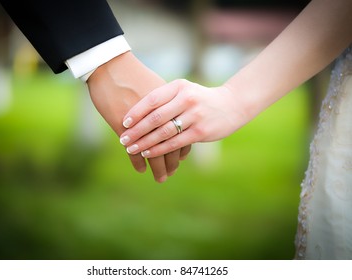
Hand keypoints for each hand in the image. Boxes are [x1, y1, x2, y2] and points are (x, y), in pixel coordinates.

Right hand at [87, 52, 190, 181]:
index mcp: (169, 105)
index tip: (181, 157)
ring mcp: (142, 123)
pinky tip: (141, 170)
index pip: (179, 131)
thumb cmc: (131, 74)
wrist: (109, 66)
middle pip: (170, 144)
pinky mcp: (124, 127)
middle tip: (171, 172)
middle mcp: (159, 115)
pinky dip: (138, 162)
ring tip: (161, 177)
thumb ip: (165, 101)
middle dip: (171, 161)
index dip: (181, 146)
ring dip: (158, 166)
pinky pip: (135, 151)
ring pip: (155, 151)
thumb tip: (173, 111)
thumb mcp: (153, 85)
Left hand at [119, 79, 249, 157]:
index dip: (136, 112)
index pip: (152, 99)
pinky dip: (159, 149)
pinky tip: (147, 153)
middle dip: (136, 131)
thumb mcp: (183, 90)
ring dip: (144, 142)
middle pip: (155, 117)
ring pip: (163, 132)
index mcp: (179, 86)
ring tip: (131, 149)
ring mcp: (194, 116)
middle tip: (123, 139)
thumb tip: (135, 113)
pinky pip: (174, 143)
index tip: (124, 123)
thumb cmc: (200, 99)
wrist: (231, 105)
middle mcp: (186, 99)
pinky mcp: (200, 132)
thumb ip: (164, 98)